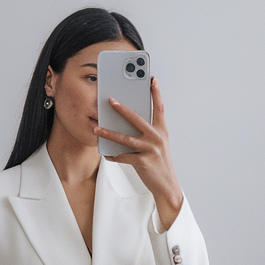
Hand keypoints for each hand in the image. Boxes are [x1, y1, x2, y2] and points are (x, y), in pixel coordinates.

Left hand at [93, 76, 183, 230]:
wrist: (166, 185)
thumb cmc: (159, 163)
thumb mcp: (158, 144)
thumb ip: (148, 131)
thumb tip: (128, 121)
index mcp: (161, 130)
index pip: (159, 108)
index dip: (156, 93)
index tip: (151, 79)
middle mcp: (157, 138)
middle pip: (138, 119)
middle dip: (123, 109)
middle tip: (110, 100)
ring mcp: (151, 150)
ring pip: (125, 138)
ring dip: (109, 133)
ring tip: (97, 128)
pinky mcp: (143, 162)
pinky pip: (123, 156)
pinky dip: (113, 155)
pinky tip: (106, 154)